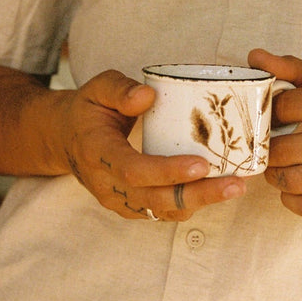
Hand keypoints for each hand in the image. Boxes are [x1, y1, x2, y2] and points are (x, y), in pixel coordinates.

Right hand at [60, 69, 247, 220]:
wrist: (65, 138)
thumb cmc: (88, 109)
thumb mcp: (96, 88)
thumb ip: (119, 89)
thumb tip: (148, 96)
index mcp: (97, 153)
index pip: (133, 170)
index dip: (167, 171)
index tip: (201, 165)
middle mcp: (107, 185)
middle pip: (155, 199)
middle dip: (198, 195)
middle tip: (235, 184)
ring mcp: (119, 200)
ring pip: (163, 210)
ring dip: (201, 202)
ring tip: (236, 187)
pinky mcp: (131, 206)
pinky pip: (163, 212)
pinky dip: (192, 204)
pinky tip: (218, 190)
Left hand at [248, 49, 301, 219]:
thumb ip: (296, 71)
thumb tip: (255, 57)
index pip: (287, 107)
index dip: (268, 114)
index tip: (268, 119)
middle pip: (285, 149)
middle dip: (267, 151)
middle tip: (268, 148)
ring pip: (293, 181)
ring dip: (276, 177)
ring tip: (279, 168)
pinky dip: (292, 200)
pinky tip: (296, 188)